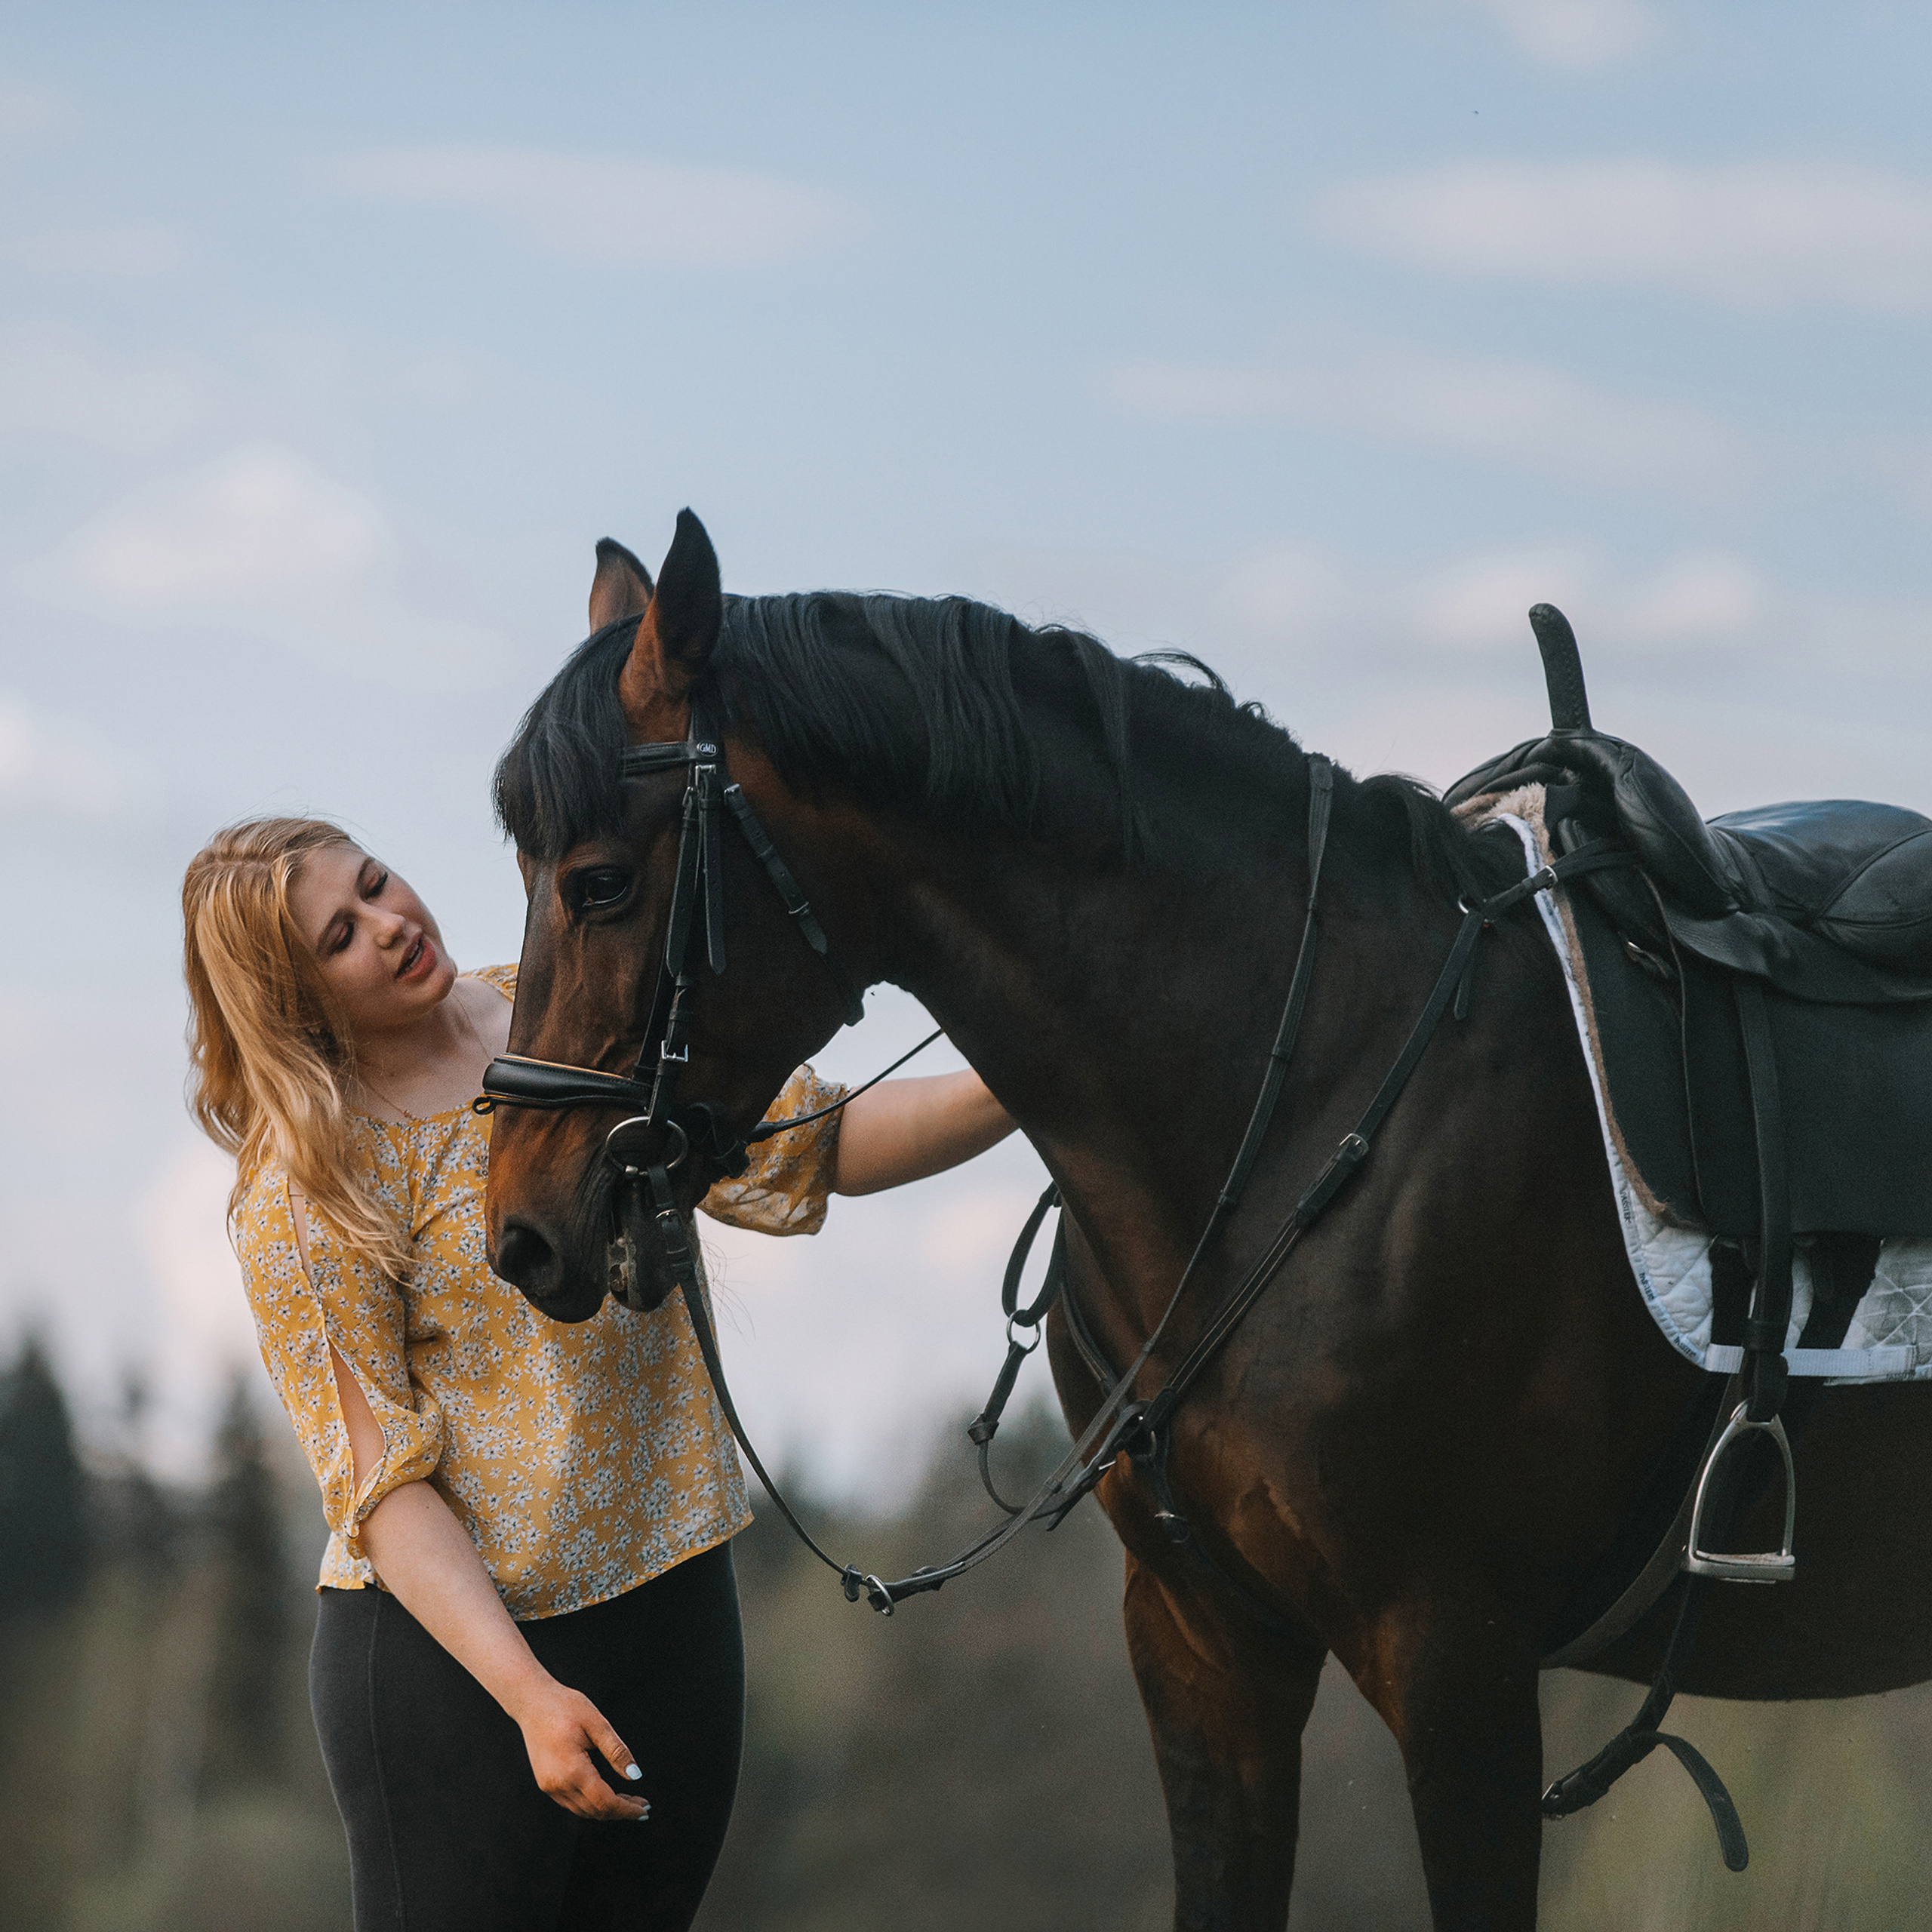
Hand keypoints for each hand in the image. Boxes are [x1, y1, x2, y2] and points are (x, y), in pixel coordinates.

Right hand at [511, 1676, 649, 1820]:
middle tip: (642, 1804)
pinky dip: (591, 1804)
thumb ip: (617, 1751)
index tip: (645, 1810)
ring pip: (583, 1811)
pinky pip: (571, 1803)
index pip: (605, 1802)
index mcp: (573, 1770)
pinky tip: (605, 1793)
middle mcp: (558, 1784)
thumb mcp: (597, 1722)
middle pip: (595, 1811)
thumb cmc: (565, 1706)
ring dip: (606, 1809)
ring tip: (628, 1800)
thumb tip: (635, 1775)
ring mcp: (549, 1786)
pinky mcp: (545, 1783)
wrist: (532, 1701)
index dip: (626, 1810)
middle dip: (620, 1811)